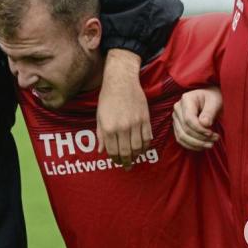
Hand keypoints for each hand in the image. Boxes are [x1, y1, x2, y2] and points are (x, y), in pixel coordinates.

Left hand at [96, 49, 151, 169]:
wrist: (121, 81)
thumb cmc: (107, 98)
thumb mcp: (99, 117)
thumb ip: (101, 135)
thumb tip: (101, 151)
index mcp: (109, 127)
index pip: (113, 151)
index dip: (115, 159)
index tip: (116, 162)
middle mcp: (123, 127)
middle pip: (127, 152)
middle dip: (126, 162)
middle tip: (127, 166)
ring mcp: (135, 123)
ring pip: (138, 147)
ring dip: (137, 156)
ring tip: (135, 159)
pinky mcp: (145, 118)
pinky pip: (147, 137)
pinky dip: (146, 146)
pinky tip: (142, 149)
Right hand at [172, 87, 221, 150]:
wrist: (208, 97)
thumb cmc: (212, 98)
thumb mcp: (215, 101)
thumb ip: (209, 112)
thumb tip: (205, 124)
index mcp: (186, 99)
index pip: (189, 119)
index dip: (200, 129)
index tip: (211, 133)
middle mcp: (178, 108)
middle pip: (185, 129)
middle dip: (200, 138)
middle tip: (215, 139)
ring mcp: (176, 118)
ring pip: (181, 136)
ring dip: (196, 144)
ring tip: (210, 144)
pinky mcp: (177, 126)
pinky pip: (180, 140)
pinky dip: (191, 146)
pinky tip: (203, 146)